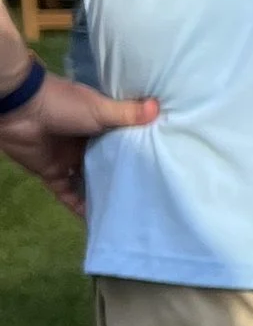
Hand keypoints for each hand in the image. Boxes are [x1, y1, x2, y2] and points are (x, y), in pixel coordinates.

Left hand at [0, 71, 157, 217]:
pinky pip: (68, 194)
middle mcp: (85, 143)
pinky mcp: (52, 174)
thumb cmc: (63, 104)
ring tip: (126, 212)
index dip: (137, 152)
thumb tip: (159, 109)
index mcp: (98, 124)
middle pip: (106, 164)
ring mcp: (68, 159)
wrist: (21, 110)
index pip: (122, 140)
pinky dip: (79, 207)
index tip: (158, 166)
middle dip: (121, 177)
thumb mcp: (100, 109)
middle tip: (146, 196)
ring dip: (101, 194)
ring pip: (88, 181)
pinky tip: (96, 220)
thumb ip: (127, 114)